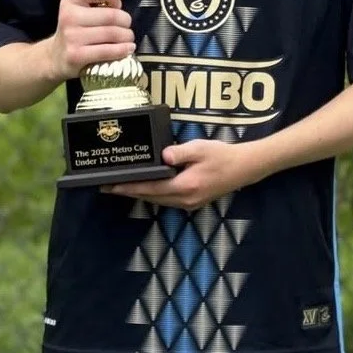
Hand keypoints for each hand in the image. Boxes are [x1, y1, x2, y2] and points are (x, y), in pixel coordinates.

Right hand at [49, 0, 136, 80]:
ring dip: (127, 36)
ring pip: (112, 33)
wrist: (57, 56)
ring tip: (127, 38)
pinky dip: (123, 50)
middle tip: (126, 26)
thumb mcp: (87, 7)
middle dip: (126, 21)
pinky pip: (108, 51)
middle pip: (111, 15)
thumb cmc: (77, 29)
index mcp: (71, 0)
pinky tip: (127, 48)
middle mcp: (69, 16)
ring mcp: (72, 37)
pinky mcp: (76, 55)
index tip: (117, 5)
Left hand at [103, 139, 258, 209]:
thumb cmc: (222, 155)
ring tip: (121, 187)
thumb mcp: (200, 148)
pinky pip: (166, 200)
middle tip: (107, 187)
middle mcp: (184, 200)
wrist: (245, 168)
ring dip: (140, 194)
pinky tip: (145, 188)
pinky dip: (153, 194)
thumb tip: (162, 155)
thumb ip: (179, 152)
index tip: (110, 186)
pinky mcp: (193, 202)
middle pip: (150, 197)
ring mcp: (189, 204)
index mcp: (184, 187)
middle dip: (128, 192)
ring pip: (157, 201)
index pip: (150, 188)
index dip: (128, 188)